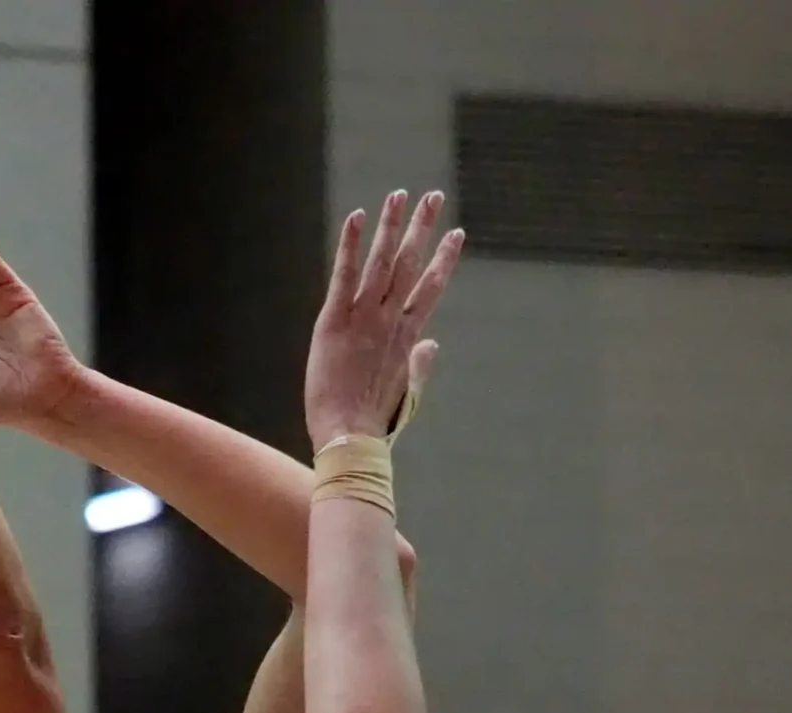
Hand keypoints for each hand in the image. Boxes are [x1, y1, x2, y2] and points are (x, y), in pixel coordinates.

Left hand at [305, 189, 463, 447]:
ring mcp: (364, 319)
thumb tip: (434, 344)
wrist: (350, 438)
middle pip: (411, 265)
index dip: (444, 259)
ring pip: (382, 262)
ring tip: (399, 195)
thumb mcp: (406, 395)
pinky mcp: (335, 321)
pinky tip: (358, 217)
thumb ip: (419, 365)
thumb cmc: (375, 423)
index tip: (456, 234)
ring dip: (392, 226)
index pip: (430, 289)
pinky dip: (352, 245)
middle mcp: (390, 322)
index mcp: (408, 339)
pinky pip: (344, 275)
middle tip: (433, 196)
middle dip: (423, 228)